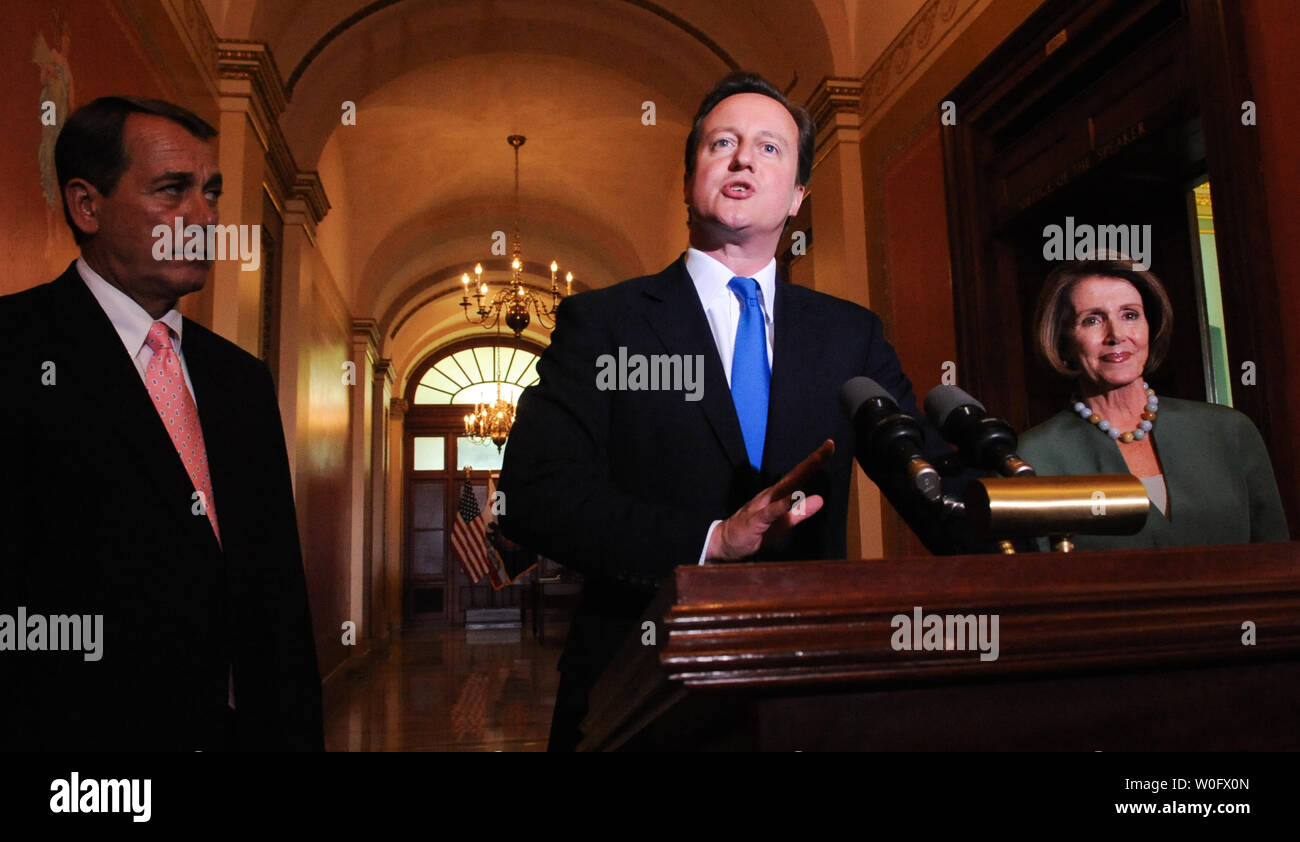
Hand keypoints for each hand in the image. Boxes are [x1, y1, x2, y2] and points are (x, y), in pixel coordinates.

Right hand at [706, 439, 834, 561]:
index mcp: (779, 494)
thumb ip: (800, 511)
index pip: (800, 475)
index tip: (830, 446)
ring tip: (815, 462)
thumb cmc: (757, 531)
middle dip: (812, 461)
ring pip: (784, 488)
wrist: (726, 542)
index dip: (815, 462)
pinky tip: (793, 497)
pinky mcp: (756, 520)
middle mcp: (771, 494)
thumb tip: (820, 499)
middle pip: (795, 475)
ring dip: (800, 474)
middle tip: (829, 445)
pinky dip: (782, 504)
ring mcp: (763, 505)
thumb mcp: (783, 523)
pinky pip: (770, 511)